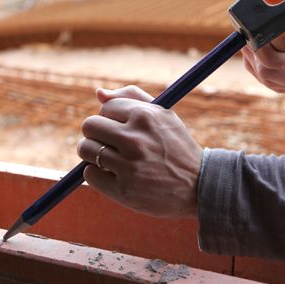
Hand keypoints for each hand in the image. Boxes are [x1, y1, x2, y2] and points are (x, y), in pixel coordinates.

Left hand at [77, 86, 202, 217]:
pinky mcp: (123, 190)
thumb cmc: (177, 147)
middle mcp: (135, 139)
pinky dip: (97, 174)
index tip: (120, 127)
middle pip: (89, 126)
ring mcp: (128, 166)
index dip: (110, 117)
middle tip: (109, 142)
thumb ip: (131, 98)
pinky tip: (113, 175)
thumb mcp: (164, 115)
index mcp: (145, 116)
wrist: (199, 186)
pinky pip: (90, 174)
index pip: (105, 107)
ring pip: (85, 149)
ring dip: (93, 154)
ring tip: (109, 159)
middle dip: (96, 133)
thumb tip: (98, 93)